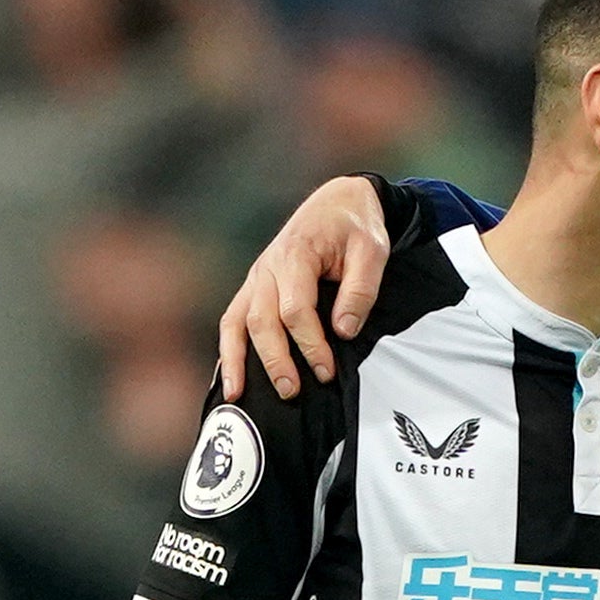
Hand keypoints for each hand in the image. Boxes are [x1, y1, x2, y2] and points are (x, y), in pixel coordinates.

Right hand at [218, 176, 389, 401]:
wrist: (337, 203)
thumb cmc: (356, 228)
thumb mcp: (373, 252)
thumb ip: (360, 290)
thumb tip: (343, 330)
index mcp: (295, 255)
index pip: (295, 309)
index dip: (310, 344)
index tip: (327, 371)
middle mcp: (267, 268)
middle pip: (262, 321)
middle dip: (275, 360)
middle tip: (292, 392)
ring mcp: (256, 278)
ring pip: (237, 322)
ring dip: (238, 360)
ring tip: (239, 396)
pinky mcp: (254, 287)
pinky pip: (232, 320)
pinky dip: (226, 349)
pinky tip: (227, 378)